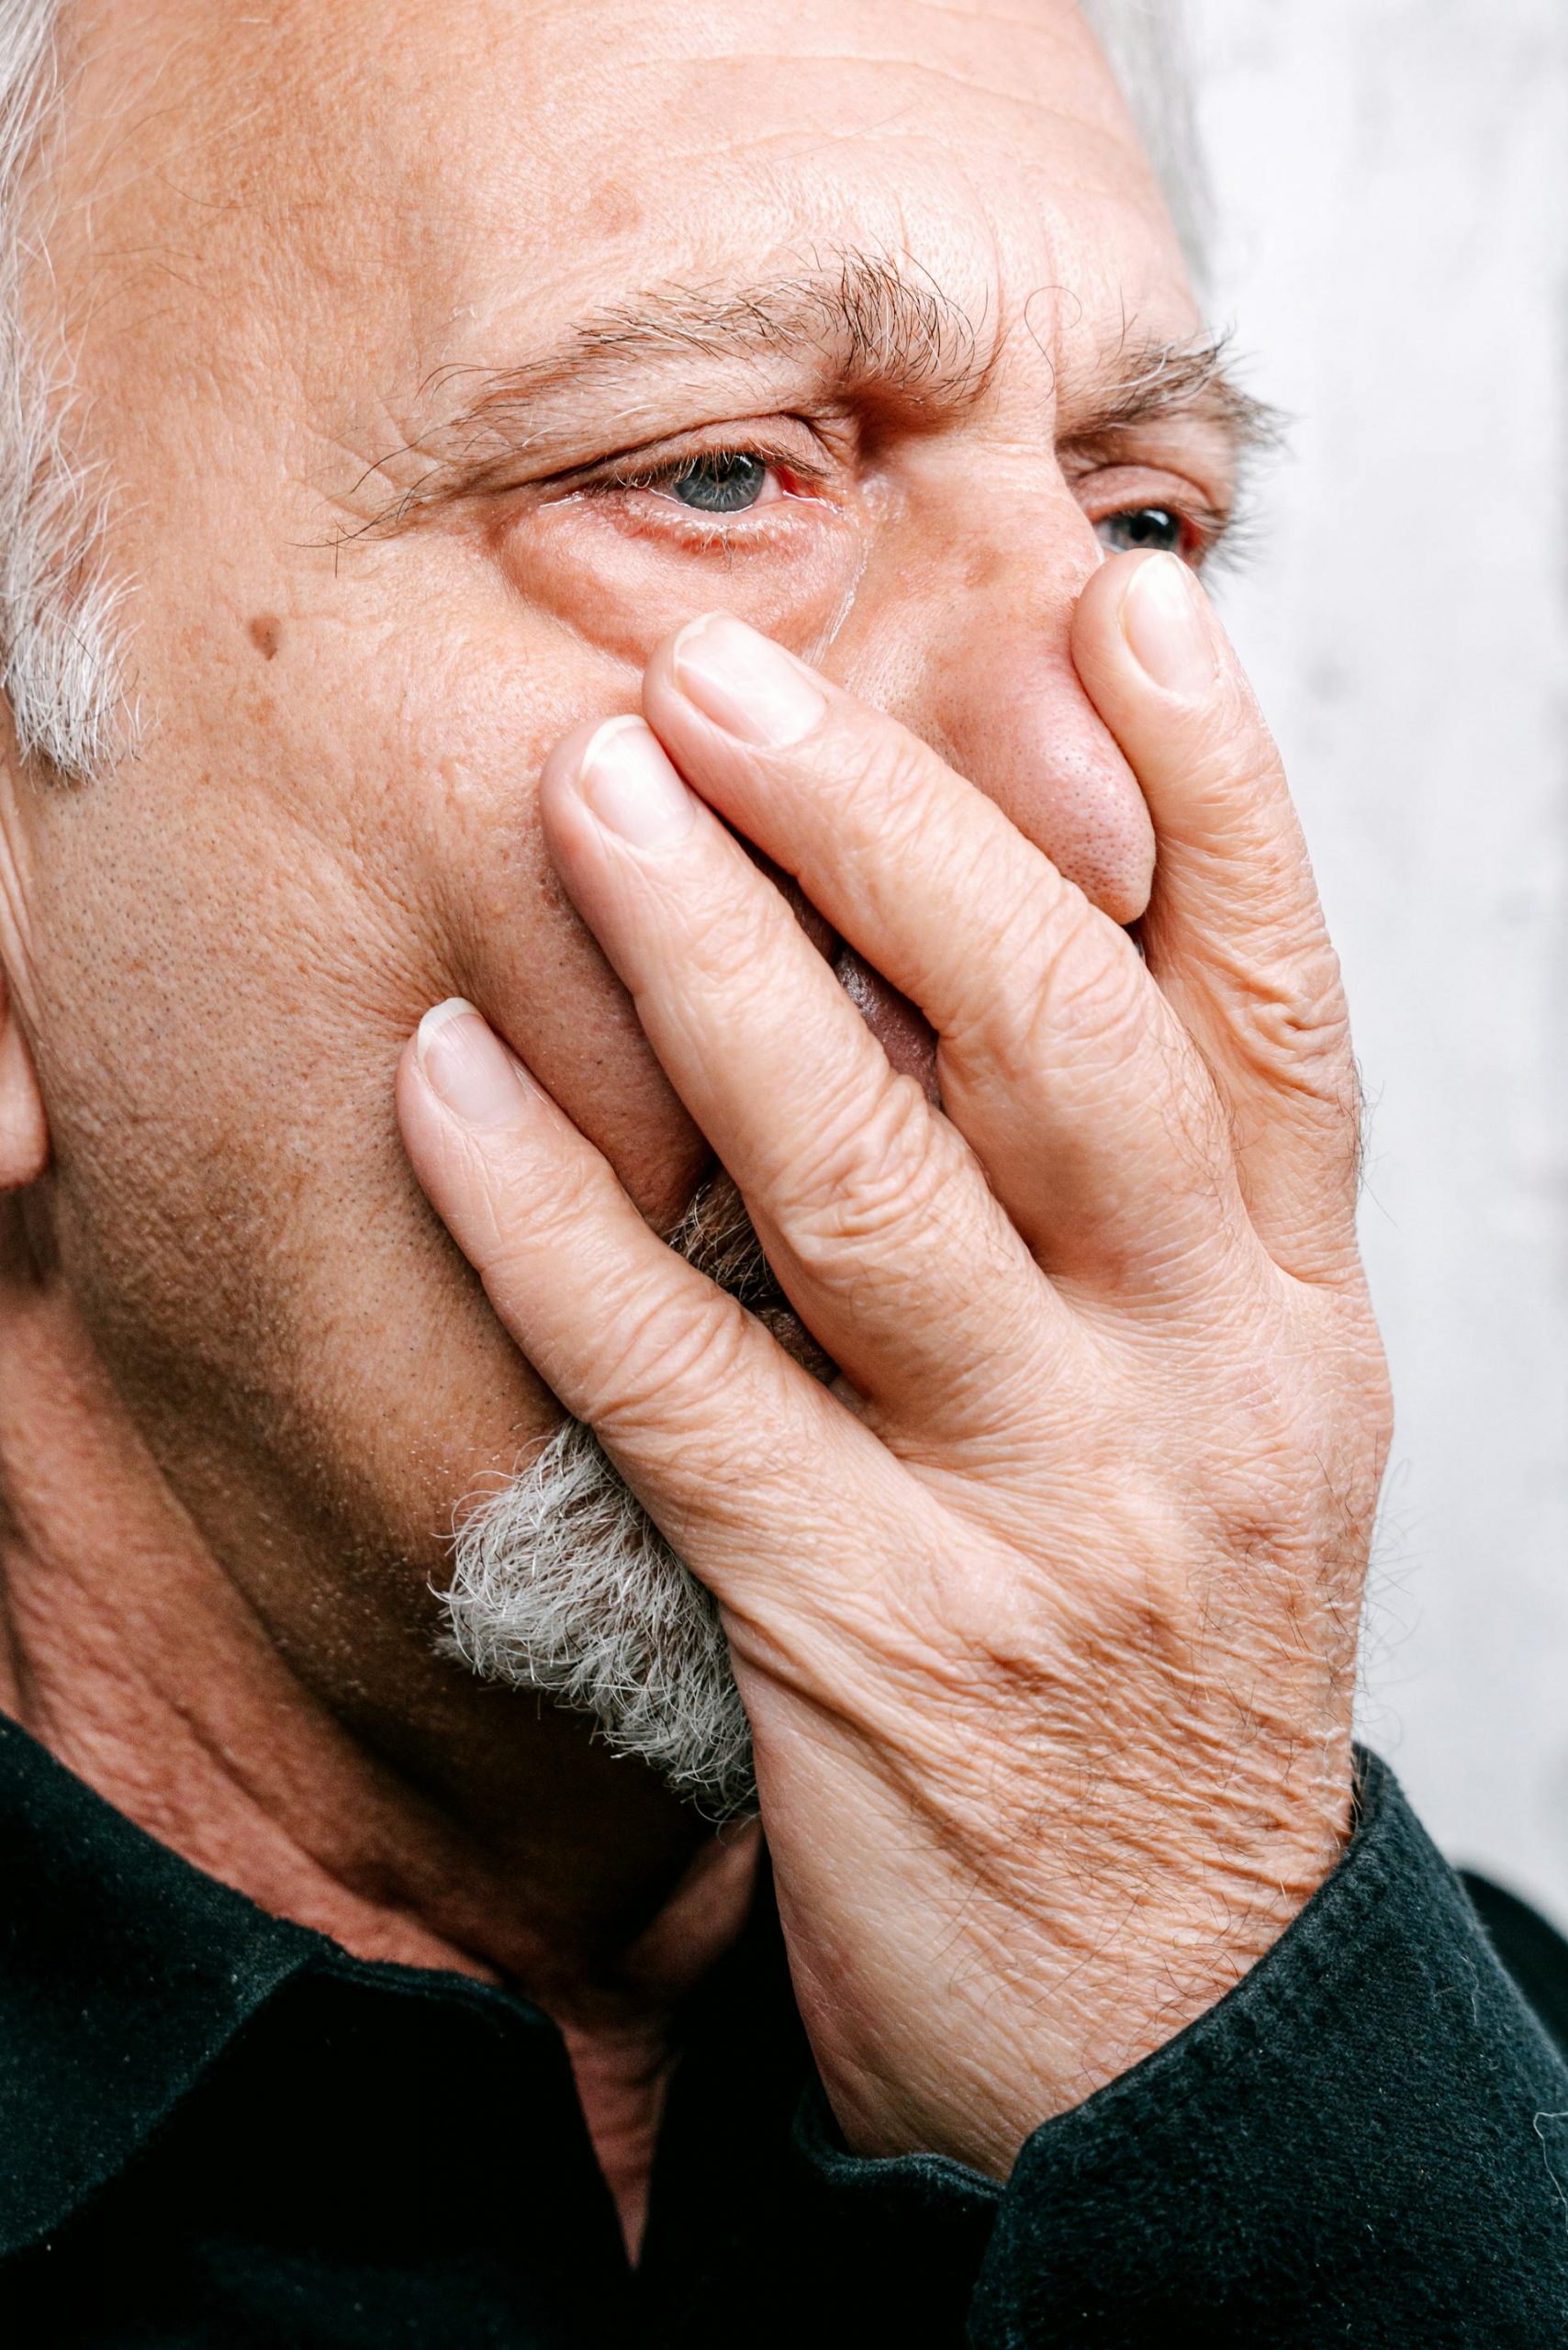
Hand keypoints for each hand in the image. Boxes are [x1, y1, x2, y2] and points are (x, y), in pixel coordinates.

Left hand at [396, 552, 1390, 2178]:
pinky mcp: (871, 1637)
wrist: (1159, 2016)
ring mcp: (1046, 1508)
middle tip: (728, 674)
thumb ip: (1140, 1213)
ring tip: (593, 794)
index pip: (1278, 1000)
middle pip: (1059, 1035)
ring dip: (721, 969)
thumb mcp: (1220, 1422)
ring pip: (877, 1183)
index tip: (1123, 596)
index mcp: (1292, 1310)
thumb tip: (998, 959)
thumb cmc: (1156, 1671)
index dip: (1212, 786)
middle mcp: (1201, 1377)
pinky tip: (449, 1085)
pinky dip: (556, 1221)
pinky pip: (686, 1389)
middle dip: (894, 830)